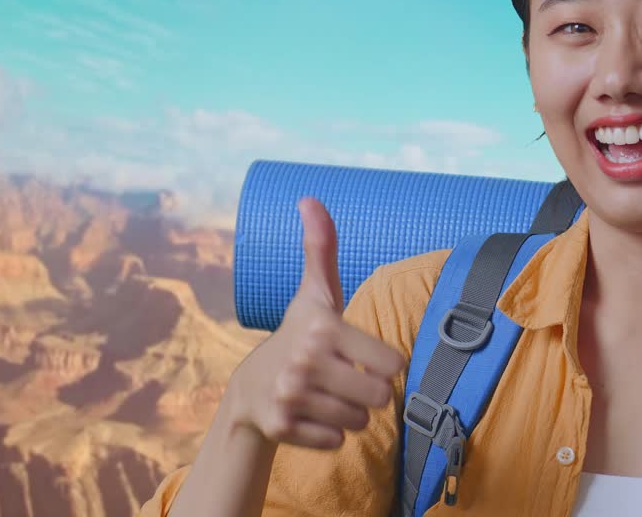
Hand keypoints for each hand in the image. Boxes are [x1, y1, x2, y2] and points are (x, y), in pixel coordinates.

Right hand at [227, 197, 405, 448]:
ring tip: (328, 396)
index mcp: (324, 328)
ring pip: (360, 422)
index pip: (393, 363)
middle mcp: (305, 362)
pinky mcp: (282, 429)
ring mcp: (292, 397)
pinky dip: (330, 434)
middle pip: (381, 397)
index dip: (383, 363)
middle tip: (346, 380)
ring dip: (351, 413)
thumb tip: (309, 199)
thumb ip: (322, 248)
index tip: (360, 355)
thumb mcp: (315, 293)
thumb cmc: (297, 334)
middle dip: (370, 392)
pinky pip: (337, 442)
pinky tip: (313, 415)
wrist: (248, 388)